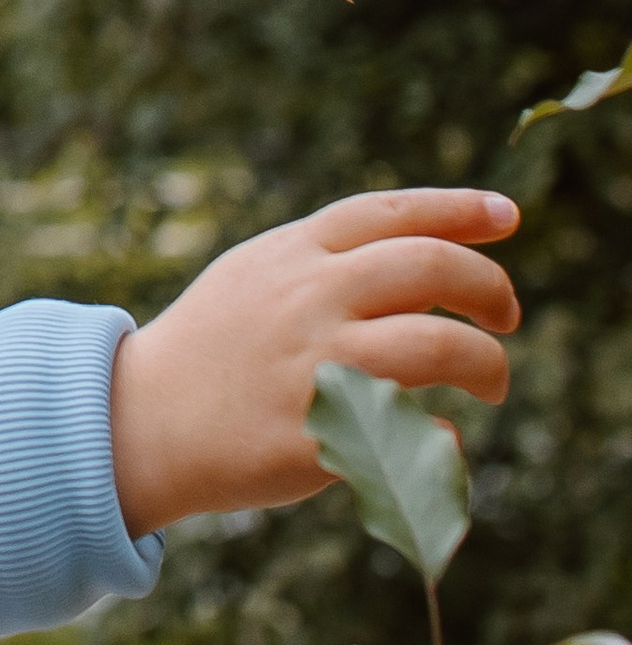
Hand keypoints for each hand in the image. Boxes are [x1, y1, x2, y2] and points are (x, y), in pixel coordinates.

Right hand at [110, 187, 519, 537]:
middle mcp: (310, 299)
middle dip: (490, 288)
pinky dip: (442, 432)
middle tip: (505, 316)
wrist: (137, 422)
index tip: (507, 217)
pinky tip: (439, 433)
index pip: (395, 213)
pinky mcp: (316, 433)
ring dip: (487, 364)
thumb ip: (328, 255)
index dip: (461, 210)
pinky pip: (411, 429)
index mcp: (296, 254)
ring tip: (491, 382)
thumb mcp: (256, 274)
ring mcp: (314, 365)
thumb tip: (423, 247)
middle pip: (433, 269)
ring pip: (440, 346)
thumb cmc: (209, 347)